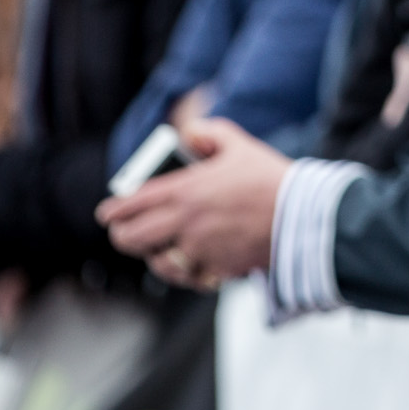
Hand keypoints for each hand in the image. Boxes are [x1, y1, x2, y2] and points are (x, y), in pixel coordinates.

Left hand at [95, 117, 287, 287]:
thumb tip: (189, 133)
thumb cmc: (270, 180)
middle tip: (124, 233)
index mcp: (184, 190)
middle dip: (123, 236)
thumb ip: (209, 132)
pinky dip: (188, 273)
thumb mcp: (239, 144)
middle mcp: (185, 222)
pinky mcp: (216, 269)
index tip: (107, 213)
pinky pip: (190, 277)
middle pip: (132, 239)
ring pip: (159, 263)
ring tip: (160, 250)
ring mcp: (199, 249)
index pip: (132, 203)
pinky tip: (191, 264)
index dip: (114, 210)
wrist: (301, 217)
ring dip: (155, 257)